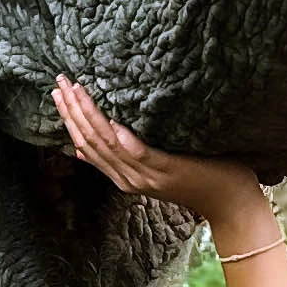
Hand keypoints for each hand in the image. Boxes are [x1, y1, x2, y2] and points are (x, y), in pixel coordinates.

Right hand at [53, 79, 269, 248]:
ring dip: (90, 116)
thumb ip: (122, 158)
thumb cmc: (197, 178)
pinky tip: (113, 124)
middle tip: (59, 82)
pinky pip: (140, 155)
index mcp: (123, 177)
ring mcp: (147, 177)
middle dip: (72, 111)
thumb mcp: (153, 168)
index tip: (58, 92)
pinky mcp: (167, 172)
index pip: (86, 144)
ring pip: (109, 145)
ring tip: (77, 91)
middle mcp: (129, 178)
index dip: (69, 118)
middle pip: (91, 142)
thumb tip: (85, 149)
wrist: (229, 204)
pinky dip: (125, 140)